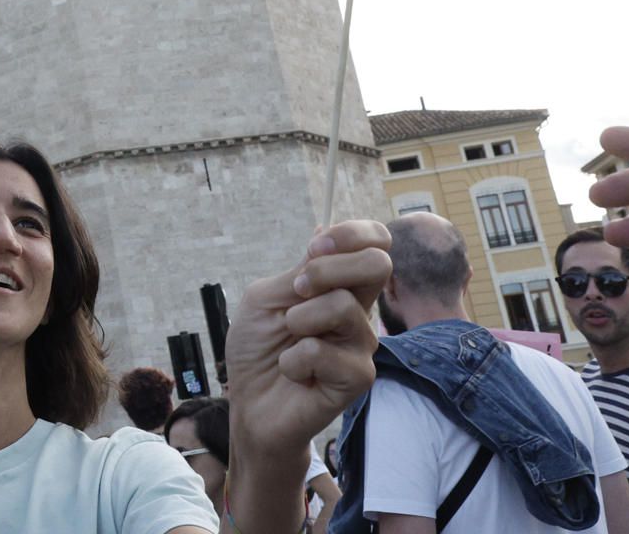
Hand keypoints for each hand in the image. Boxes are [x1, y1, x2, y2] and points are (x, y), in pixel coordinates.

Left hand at [224, 219, 390, 452]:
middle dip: (330, 268)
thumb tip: (325, 226)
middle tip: (299, 289)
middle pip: (378, 264)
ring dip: (299, 319)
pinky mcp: (358, 378)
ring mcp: (361, 345)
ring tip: (288, 341)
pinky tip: (293, 373)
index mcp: (341, 286)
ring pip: (343, 307)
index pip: (375, 243)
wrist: (249, 402)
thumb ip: (301, 270)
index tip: (314, 246)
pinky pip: (325, 352)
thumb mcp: (267, 298)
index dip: (353, 234)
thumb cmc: (258, 349)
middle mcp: (359, 311)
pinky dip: (294, 360)